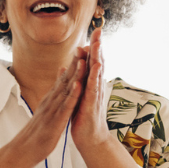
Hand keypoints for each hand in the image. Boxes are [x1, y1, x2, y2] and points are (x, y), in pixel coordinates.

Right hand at [9, 53, 84, 163]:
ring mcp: (53, 109)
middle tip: (84, 47)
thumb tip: (54, 89)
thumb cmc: (36, 132)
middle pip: (65, 79)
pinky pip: (65, 106)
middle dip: (75, 63)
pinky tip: (78, 86)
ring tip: (83, 60)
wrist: (25, 149)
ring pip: (66, 89)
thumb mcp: (45, 111)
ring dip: (75, 75)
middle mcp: (51, 101)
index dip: (73, 64)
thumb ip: (51, 98)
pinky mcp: (55, 120)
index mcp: (51, 99)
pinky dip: (72, 95)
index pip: (64, 79)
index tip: (82, 50)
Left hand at [70, 28, 114, 154]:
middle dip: (98, 48)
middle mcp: (95, 88)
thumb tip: (69, 66)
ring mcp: (94, 96)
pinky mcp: (90, 106)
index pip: (92, 61)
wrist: (89, 137)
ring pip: (96, 76)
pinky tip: (92, 72)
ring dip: (96, 61)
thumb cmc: (83, 115)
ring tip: (96, 46)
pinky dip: (91, 82)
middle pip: (97, 64)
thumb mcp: (78, 94)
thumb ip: (76, 79)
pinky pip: (91, 92)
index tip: (95, 30)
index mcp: (90, 84)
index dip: (93, 46)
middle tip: (99, 31)